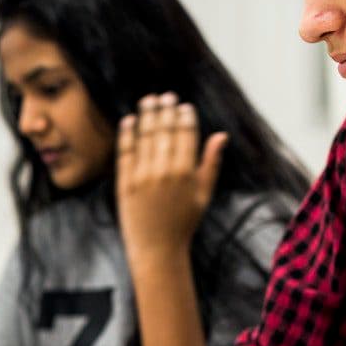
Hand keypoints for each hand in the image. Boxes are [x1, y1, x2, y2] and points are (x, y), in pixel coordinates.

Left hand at [116, 93, 226, 263]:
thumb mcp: (203, 194)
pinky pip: (125, 152)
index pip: (186, 135)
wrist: (156, 249)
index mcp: (186, 173)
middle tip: (165, 96)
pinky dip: (127, 134)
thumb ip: (210, 163)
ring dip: (147, 115)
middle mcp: (164, 171)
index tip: (183, 106)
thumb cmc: (183, 223)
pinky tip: (129, 120)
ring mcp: (142, 176)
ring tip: (149, 100)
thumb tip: (220, 135)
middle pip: (164, 131)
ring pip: (144, 138)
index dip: (185, 117)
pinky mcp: (124, 183)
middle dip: (166, 110)